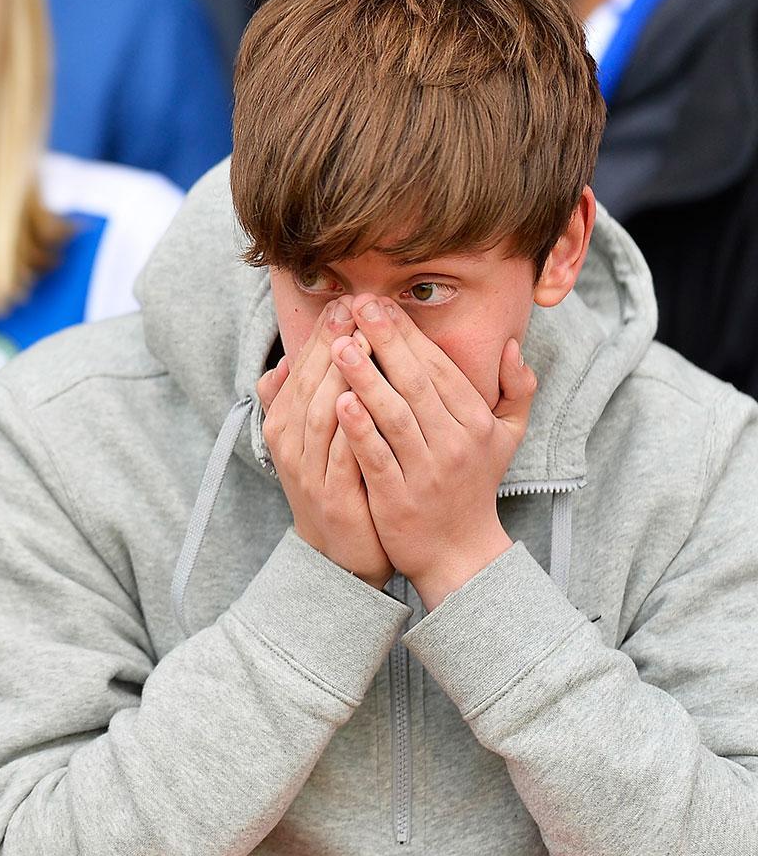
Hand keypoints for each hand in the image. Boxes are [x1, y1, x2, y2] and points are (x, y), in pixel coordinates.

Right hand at [259, 298, 391, 588]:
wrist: (340, 556)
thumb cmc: (334, 487)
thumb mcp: (309, 444)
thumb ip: (295, 403)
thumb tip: (281, 363)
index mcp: (285, 426)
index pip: (302, 370)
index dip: (323, 335)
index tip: (347, 301)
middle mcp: (290, 445)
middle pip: (309, 385)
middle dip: (332, 343)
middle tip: (356, 307)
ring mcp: (309, 473)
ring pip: (321, 415)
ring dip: (340, 377)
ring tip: (361, 341)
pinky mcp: (333, 497)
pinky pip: (342, 456)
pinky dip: (352, 427)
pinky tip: (366, 402)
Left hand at [330, 295, 532, 608]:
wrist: (459, 553)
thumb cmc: (474, 485)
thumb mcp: (507, 437)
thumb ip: (517, 389)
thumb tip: (511, 344)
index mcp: (476, 423)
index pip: (440, 368)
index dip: (408, 334)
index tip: (379, 302)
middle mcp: (456, 443)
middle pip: (417, 383)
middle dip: (386, 341)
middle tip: (357, 305)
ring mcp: (428, 471)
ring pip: (395, 416)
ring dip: (366, 378)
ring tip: (338, 345)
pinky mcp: (399, 497)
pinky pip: (378, 457)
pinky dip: (360, 430)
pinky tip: (338, 402)